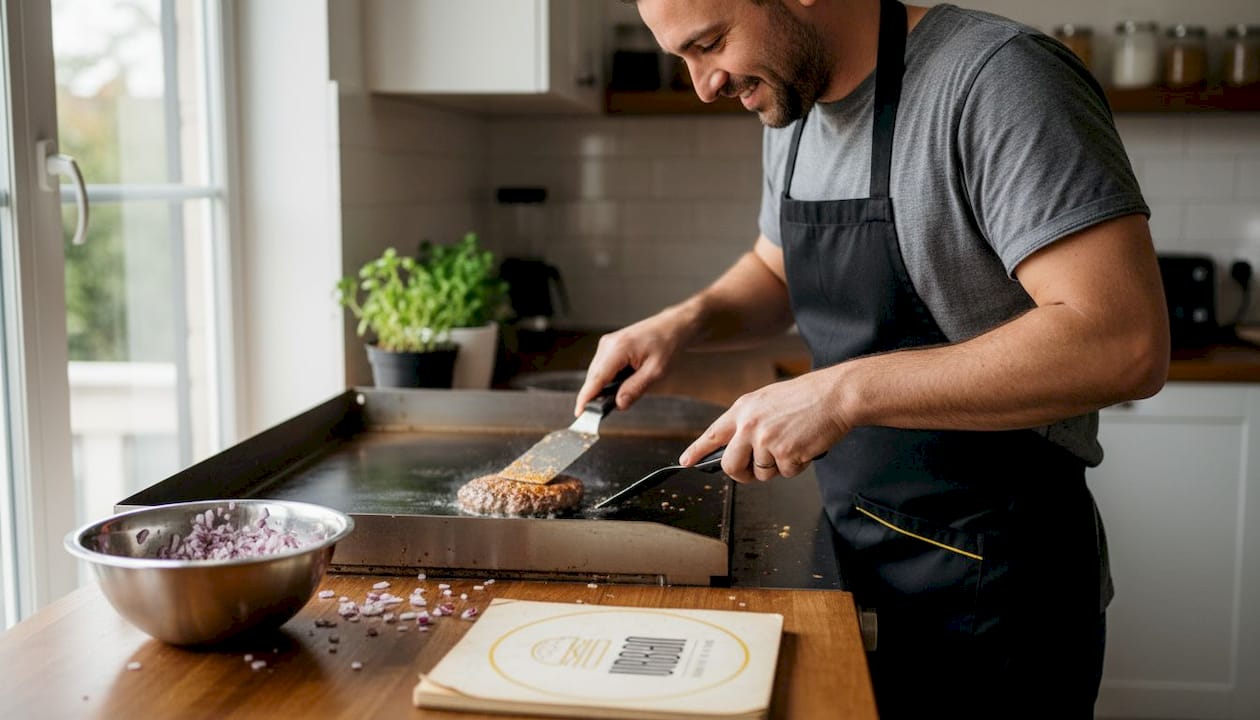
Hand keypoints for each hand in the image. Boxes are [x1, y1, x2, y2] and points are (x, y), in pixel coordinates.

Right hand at [573, 311, 690, 415]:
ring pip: (596, 373)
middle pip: (593, 378)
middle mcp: (608, 344)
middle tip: (601, 414)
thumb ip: (636, 388)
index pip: (596, 378)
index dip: (586, 398)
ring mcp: (607, 344)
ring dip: (601, 388)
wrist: (672, 326)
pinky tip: (618, 386)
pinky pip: (602, 367)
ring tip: (615, 399)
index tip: (579, 413)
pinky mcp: (609, 346)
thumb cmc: (667, 344)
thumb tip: (619, 404)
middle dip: (594, 396)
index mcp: (618, 348)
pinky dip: (606, 380)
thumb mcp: (656, 371)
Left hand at [680, 370, 848, 482]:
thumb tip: (739, 447)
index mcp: (743, 409)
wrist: (836, 395)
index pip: (713, 434)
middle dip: (741, 474)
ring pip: (761, 473)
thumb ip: (750, 422)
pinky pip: (786, 473)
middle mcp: (749, 425)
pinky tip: (805, 445)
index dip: (697, 450)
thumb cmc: (808, 397)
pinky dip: (797, 465)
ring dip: (778, 466)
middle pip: (730, 465)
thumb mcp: (768, 401)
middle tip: (754, 471)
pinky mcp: (785, 454)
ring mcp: (766, 440)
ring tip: (793, 442)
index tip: (685, 460)